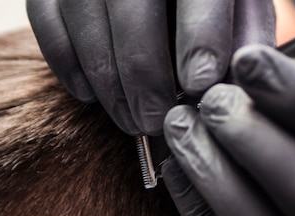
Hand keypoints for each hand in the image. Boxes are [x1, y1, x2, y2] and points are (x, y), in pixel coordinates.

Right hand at [26, 0, 275, 134]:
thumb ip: (244, 29)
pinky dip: (69, 72)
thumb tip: (234, 83)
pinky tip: (91, 95)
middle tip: (157, 122)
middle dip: (147, 80)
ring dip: (110, 89)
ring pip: (87, 31)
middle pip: (133, 14)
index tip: (201, 87)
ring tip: (131, 120)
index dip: (201, 39)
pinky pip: (50, 35)